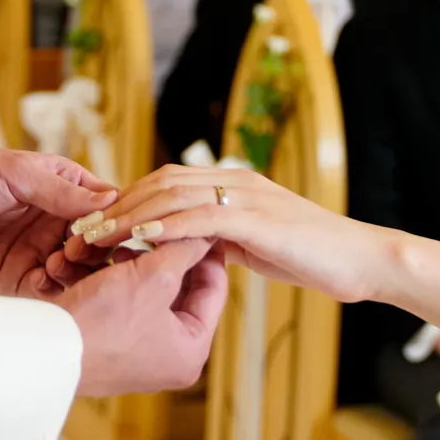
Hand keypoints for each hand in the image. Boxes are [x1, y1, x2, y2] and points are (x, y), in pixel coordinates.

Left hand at [0, 145, 114, 293]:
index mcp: (62, 187)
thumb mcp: (14, 171)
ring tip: (56, 263)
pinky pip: (46, 292)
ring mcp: (36, 251)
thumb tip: (109, 202)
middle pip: (96, 243)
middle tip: (80, 250)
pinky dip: (53, 291)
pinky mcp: (14, 278)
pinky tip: (43, 279)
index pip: (105, 205)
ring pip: (75, 271)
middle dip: (96, 250)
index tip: (114, 228)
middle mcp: (54, 220)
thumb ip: (59, 191)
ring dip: (75, 271)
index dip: (115, 218)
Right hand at [59, 238, 228, 395]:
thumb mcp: (155, 276)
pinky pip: (118, 298)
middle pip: (177, 286)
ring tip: (117, 240)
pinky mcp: (106, 340)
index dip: (206, 247)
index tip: (198, 218)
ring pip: (143, 287)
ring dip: (129, 258)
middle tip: (154, 224)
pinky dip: (107, 275)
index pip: (213, 287)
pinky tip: (96, 256)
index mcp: (190, 350)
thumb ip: (185, 247)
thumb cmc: (103, 321)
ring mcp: (135, 350)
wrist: (42, 349)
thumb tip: (208, 228)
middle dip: (158, 251)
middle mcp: (167, 355)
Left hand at [61, 165, 394, 302]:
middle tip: (79, 232)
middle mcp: (236, 180)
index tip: (94, 226)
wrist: (361, 259)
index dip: (127, 201)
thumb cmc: (313, 256)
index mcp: (234, 184)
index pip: (166, 183)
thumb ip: (222, 238)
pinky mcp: (258, 218)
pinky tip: (141, 243)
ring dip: (130, 217)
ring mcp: (248, 196)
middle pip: (160, 183)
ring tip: (96, 239)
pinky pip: (203, 218)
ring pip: (174, 196)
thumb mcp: (256, 244)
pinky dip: (168, 228)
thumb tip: (187, 249)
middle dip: (117, 207)